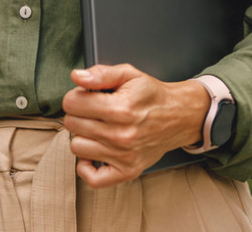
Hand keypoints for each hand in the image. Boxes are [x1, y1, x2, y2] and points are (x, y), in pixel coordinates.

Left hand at [61, 63, 209, 187]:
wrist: (179, 116)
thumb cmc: (151, 95)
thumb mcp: (129, 74)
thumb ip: (101, 74)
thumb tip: (77, 77)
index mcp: (120, 108)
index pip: (72, 103)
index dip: (75, 96)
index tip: (85, 96)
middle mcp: (121, 135)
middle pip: (72, 124)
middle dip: (78, 113)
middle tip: (92, 110)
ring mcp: (124, 156)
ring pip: (77, 147)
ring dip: (82, 136)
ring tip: (96, 128)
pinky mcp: (128, 171)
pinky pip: (93, 178)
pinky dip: (87, 167)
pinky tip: (94, 152)